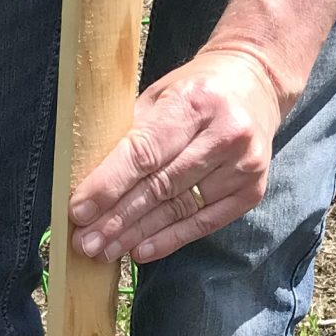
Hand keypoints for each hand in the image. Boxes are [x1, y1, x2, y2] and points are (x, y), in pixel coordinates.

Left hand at [69, 47, 287, 264]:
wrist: (256, 85)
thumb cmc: (196, 91)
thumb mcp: (161, 96)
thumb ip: (132, 134)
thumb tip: (91, 184)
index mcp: (196, 102)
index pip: (145, 153)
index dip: (109, 185)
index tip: (79, 211)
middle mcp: (225, 134)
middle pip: (160, 187)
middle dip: (118, 219)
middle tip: (86, 242)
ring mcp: (244, 166)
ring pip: (179, 209)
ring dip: (138, 234)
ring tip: (106, 251)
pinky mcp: (252, 191)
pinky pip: (204, 223)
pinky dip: (170, 239)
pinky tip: (141, 251)